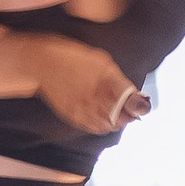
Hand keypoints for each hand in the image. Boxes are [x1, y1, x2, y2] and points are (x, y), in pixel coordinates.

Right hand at [30, 36, 147, 136]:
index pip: (132, 104)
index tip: (142, 105)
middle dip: (129, 115)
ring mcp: (82, 110)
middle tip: (131, 110)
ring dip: (116, 122)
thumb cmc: (73, 57)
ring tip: (117, 114)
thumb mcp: (102, 61)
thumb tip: (135, 94)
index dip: (140, 106)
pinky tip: (102, 118)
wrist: (42, 63)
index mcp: (106, 83)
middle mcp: (95, 100)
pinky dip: (101, 126)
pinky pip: (92, 128)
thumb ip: (119, 80)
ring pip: (107, 126)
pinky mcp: (72, 116)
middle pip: (121, 119)